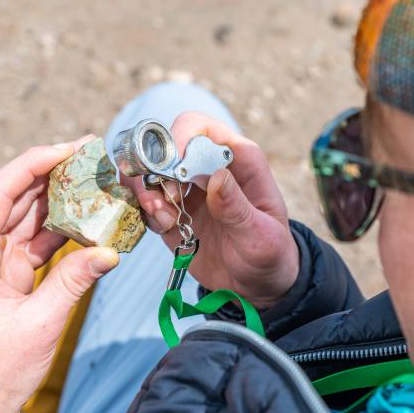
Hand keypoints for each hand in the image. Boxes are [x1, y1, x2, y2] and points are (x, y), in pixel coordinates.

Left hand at [0, 136, 119, 412]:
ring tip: (92, 177)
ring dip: (57, 197)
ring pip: (25, 215)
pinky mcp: (7, 274)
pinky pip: (35, 240)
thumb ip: (73, 282)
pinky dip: (60, 228)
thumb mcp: (39, 324)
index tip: (67, 148)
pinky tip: (86, 215)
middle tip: (88, 154)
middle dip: (50, 173)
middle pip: (12, 197)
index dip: (31, 164)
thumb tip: (110, 251)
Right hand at [120, 112, 298, 309]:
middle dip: (155, 169)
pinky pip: (144, 200)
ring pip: (147, 170)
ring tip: (162, 217)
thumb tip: (216, 177)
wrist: (256, 285)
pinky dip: (144, 211)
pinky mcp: (170, 212)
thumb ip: (237, 208)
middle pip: (164, 145)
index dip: (179, 140)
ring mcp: (185, 189)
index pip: (198, 127)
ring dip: (145, 191)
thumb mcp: (260, 235)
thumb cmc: (269, 253)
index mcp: (237, 159)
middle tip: (165, 200)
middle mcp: (206, 167)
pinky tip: (164, 228)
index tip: (175, 171)